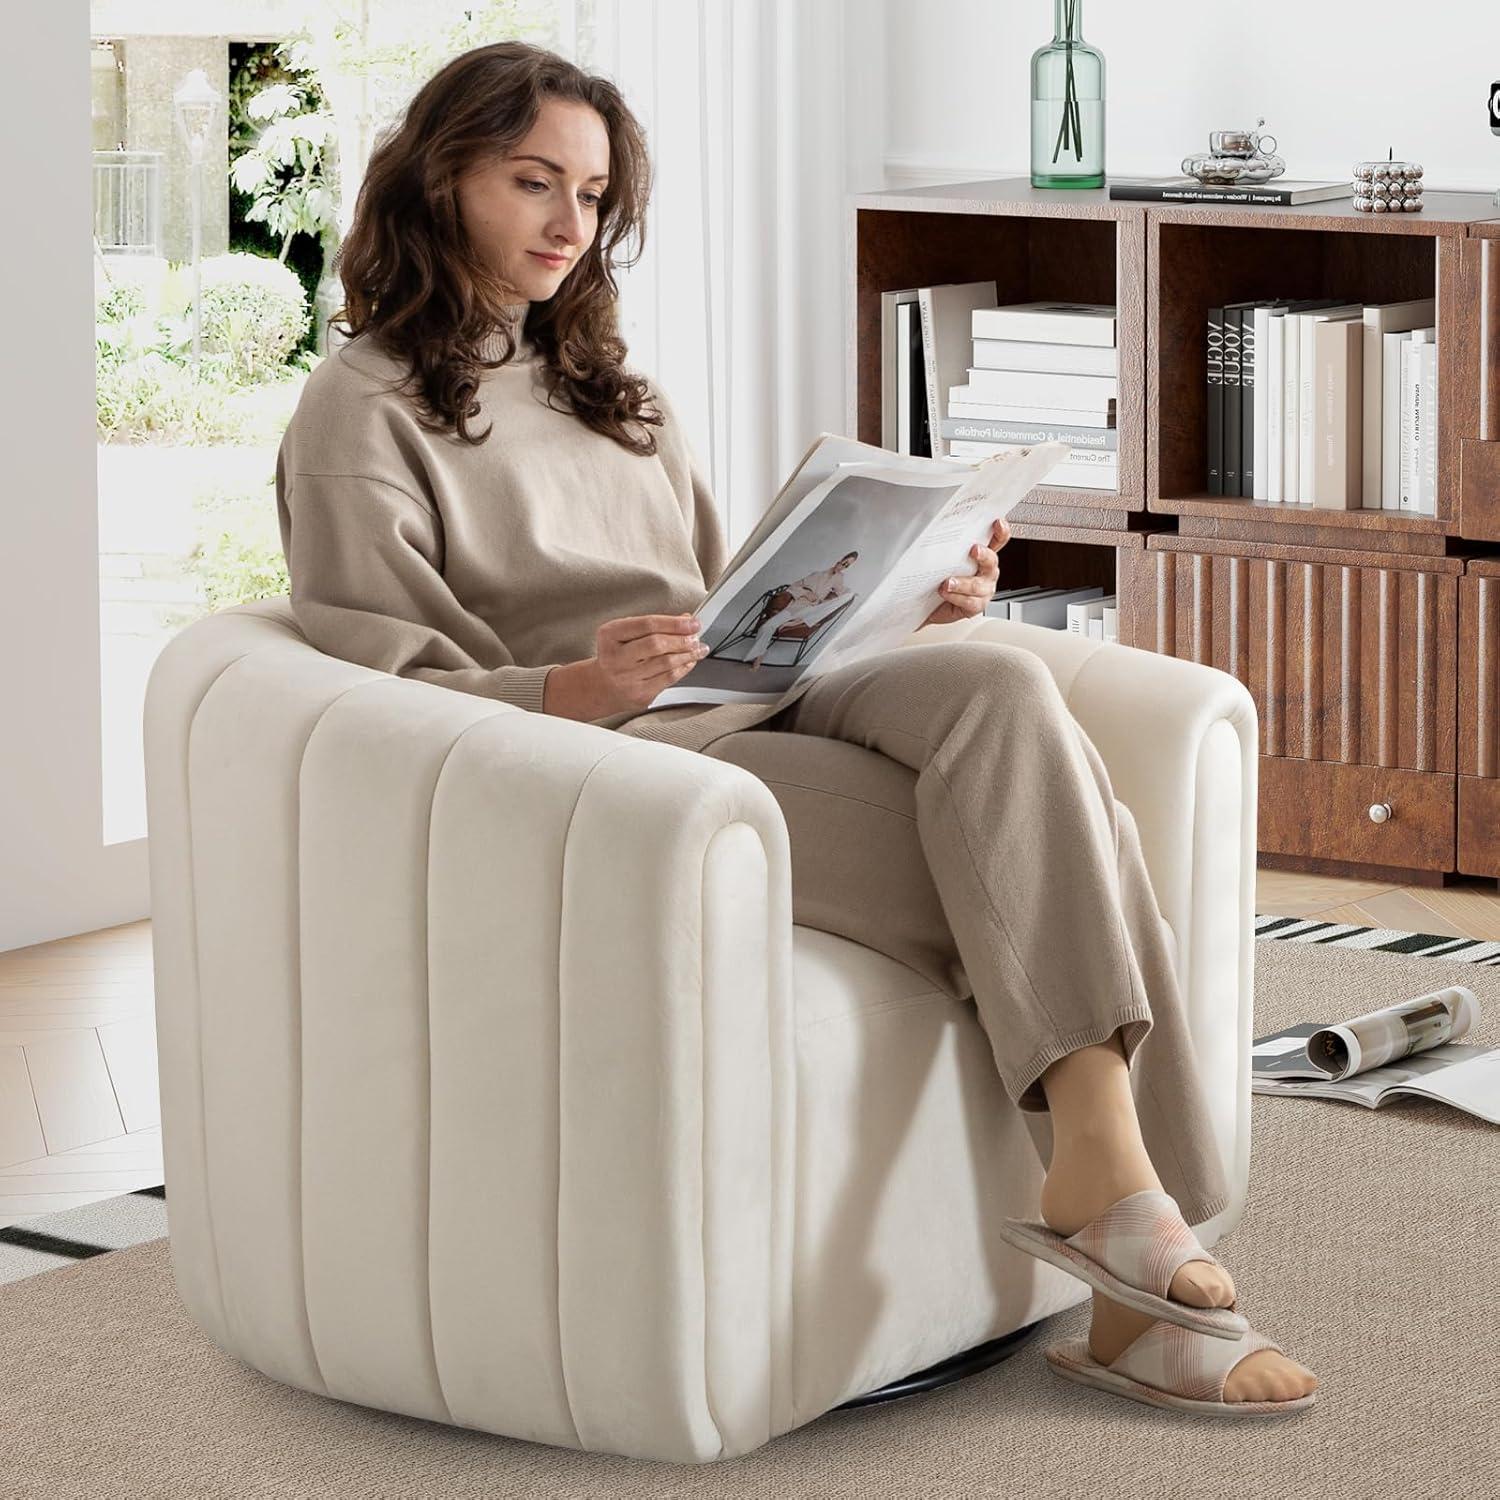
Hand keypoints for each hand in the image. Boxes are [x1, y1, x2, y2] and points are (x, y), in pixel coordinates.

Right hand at [593, 612, 707, 713]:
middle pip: (656, 644)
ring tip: (698, 648)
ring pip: (666, 663)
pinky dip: (684, 668)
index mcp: (610, 635)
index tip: (692, 622)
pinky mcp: (640, 694)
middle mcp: (616, 657)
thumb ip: (652, 625)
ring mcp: (628, 678)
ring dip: (687, 653)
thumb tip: (684, 620)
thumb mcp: (624, 633)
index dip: (674, 623)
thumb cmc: (616, 655)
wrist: (603, 686)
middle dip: (682, 639)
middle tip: (695, 636)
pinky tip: (689, 661)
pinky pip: (669, 678)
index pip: (647, 624)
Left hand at [921, 517, 1009, 627]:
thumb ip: (948, 547)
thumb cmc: (938, 580)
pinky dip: (957, 597)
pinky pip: (970, 602)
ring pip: (978, 585)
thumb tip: (938, 531)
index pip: (997, 541)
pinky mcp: (976, 606)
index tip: (997, 523)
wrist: (929, 606)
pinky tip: (946, 594)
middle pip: (991, 561)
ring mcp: (983, 590)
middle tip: (974, 550)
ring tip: (948, 583)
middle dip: (983, 555)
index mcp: (982, 556)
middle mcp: (986, 572)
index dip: (1001, 531)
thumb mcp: (944, 560)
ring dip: (963, 582)